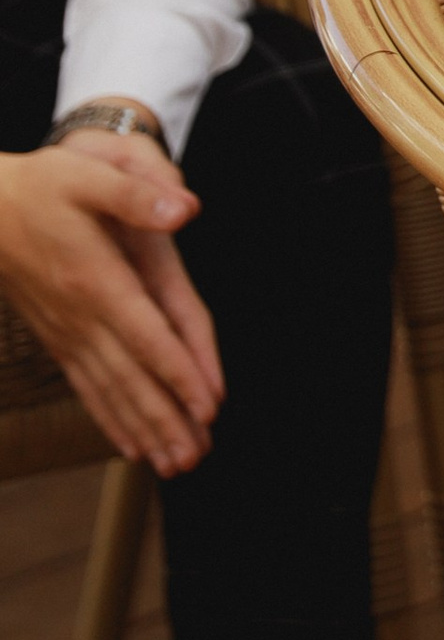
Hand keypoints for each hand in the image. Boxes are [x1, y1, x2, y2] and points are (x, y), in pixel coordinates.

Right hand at [0, 131, 222, 474]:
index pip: (147, 336)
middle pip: (133, 379)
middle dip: (167, 420)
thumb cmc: (39, 189)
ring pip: (111, 392)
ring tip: (174, 464)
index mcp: (97, 281)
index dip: (179, 373)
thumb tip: (186, 208)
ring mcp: (68, 334)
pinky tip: (130, 446)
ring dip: (144, 429)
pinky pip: (88, 388)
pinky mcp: (59, 340)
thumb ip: (138, 194)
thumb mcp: (88, 176)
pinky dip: (111, 419)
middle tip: (197, 456)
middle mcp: (82, 318)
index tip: (207, 406)